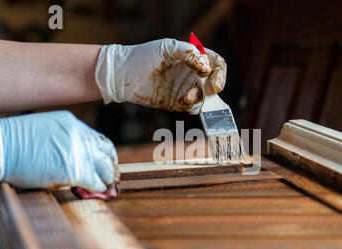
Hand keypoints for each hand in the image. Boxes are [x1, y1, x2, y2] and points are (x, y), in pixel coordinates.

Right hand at [0, 111, 116, 191]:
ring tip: (107, 183)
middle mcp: (80, 136)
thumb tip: (73, 155)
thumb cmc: (14, 142)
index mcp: (72, 124)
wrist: (0, 147)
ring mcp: (79, 152)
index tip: (106, 159)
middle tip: (111, 174)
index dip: (103, 151)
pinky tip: (98, 190)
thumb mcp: (45, 130)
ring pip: (105, 166)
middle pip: (106, 151)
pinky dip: (98, 187)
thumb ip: (64, 139)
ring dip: (107, 176)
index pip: (97, 139)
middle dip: (110, 164)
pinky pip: (95, 181)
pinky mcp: (75, 171)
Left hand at [95, 38, 226, 114]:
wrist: (121, 75)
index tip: (215, 82)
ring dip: (199, 100)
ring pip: (205, 98)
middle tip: (207, 92)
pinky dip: (189, 106)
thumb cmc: (141, 56)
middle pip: (214, 83)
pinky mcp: (177, 102)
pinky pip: (192, 108)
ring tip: (185, 98)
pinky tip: (178, 103)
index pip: (216, 64)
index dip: (220, 73)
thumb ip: (188, 54)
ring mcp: (185, 88)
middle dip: (213, 90)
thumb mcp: (166, 48)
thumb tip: (207, 68)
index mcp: (192, 57)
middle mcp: (191, 73)